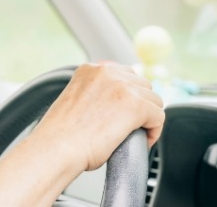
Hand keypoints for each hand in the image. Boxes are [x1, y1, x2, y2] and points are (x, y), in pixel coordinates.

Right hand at [31, 63, 163, 172]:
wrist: (57, 147)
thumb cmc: (61, 135)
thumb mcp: (76, 101)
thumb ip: (94, 94)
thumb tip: (111, 107)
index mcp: (90, 69)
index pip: (124, 74)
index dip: (128, 95)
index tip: (124, 112)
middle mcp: (107, 72)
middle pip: (142, 85)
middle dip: (140, 105)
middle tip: (130, 126)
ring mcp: (122, 86)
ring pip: (153, 100)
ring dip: (148, 118)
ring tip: (135, 134)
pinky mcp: (135, 105)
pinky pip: (158, 116)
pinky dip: (153, 130)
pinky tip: (141, 140)